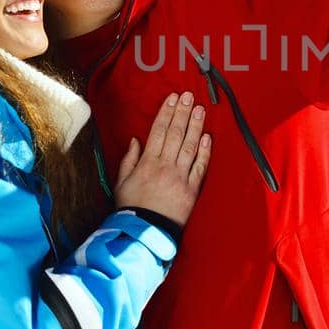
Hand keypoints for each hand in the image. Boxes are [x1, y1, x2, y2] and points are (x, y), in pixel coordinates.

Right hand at [113, 92, 211, 227]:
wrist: (145, 233)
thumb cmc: (131, 208)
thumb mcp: (121, 183)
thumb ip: (128, 160)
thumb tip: (135, 140)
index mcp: (146, 163)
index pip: (158, 131)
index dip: (166, 113)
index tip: (171, 98)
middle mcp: (164, 166)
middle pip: (175, 134)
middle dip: (182, 113)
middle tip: (188, 96)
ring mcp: (180, 177)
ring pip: (189, 146)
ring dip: (195, 126)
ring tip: (199, 109)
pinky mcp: (192, 190)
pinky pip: (200, 167)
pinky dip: (204, 152)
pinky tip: (208, 137)